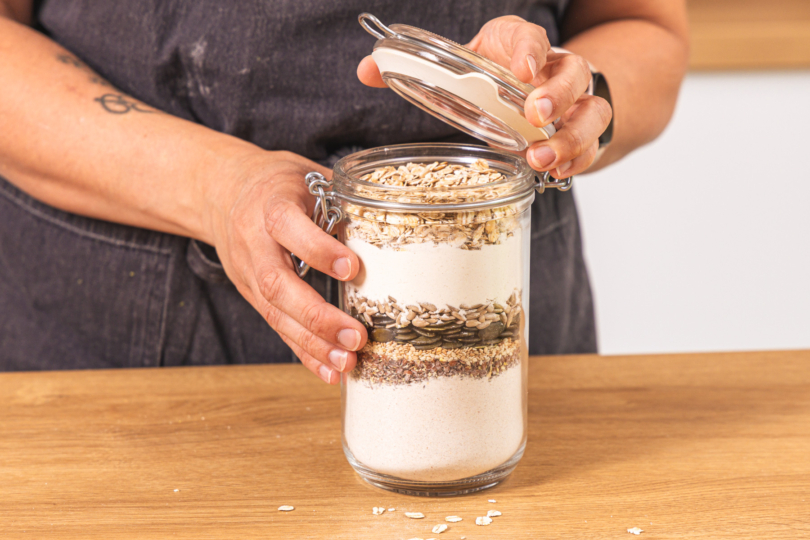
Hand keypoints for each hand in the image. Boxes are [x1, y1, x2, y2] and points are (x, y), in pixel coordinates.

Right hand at [206, 151, 366, 383]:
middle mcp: (253, 242)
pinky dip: (304, 352)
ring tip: (347, 363)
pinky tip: (329, 371)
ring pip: (274, 313)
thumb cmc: (277, 183)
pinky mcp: (251, 294)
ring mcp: (248, 273)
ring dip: (312, 344)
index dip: (317, 249)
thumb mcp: (306, 174)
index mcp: (270, 203)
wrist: (220, 191)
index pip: (286, 225)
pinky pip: (277, 326)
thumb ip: (341, 197)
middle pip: (276, 283)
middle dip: (317, 315)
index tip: (352, 269)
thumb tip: (395, 217)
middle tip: (356, 336)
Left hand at [357, 16, 611, 178]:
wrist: (538, 87)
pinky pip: (592, 146)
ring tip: (541, 159)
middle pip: (574, 73)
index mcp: (519, 45)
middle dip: (558, 95)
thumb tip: (366, 70)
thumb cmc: (493, 75)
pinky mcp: (581, 132)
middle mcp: (555, 70)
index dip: (530, 51)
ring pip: (593, 112)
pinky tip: (555, 173)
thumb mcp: (461, 64)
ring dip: (570, 137)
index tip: (521, 71)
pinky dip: (578, 160)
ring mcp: (574, 103)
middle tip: (535, 116)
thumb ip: (416, 68)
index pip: (532, 38)